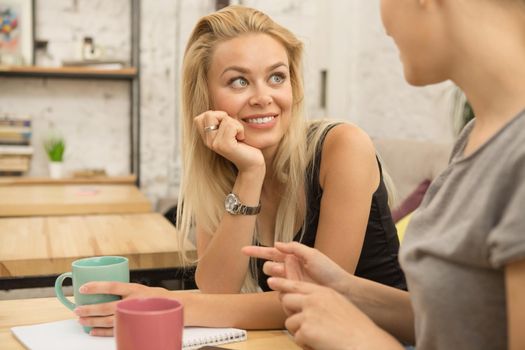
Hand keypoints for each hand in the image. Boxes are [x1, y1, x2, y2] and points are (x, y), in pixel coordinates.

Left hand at [74, 282, 168, 336]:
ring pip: (108, 320)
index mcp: (134, 289)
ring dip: (92, 321)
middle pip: (107, 307)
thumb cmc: (155, 297)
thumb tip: (101, 290)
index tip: (83, 288)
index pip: (112, 286)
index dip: (96, 287)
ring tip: (81, 320)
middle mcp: (133, 302)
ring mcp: (133, 315)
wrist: (175, 307)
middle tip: (77, 310)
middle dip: (89, 309)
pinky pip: (115, 330)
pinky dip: (101, 332)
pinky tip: (92, 331)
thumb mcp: (141, 288)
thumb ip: (124, 290)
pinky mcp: (134, 326)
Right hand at [194, 110, 264, 172]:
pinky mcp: (225, 146)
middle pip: (209, 114)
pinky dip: (240, 129)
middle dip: (225, 117)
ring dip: (236, 124)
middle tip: (233, 129)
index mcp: (207, 138)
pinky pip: (231, 126)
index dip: (215, 115)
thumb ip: (221, 121)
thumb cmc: (244, 144)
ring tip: (238, 136)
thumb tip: (220, 112)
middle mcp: (208, 142)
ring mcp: (215, 144)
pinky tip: (241, 138)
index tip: (225, 126)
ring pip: (224, 118)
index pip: (199, 118)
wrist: (252, 163)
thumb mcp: (230, 130)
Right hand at [242, 241, 349, 292]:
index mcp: (294, 256)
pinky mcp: (292, 293)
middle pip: (269, 266)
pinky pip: (279, 291)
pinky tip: (290, 288)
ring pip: (272, 279)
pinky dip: (281, 289)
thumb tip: (277, 244)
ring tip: (288, 278)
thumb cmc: (329, 271)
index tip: (243, 250)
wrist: (340, 290)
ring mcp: (290, 281)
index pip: (271, 252)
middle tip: (281, 269)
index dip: (257, 251)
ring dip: (276, 277)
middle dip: (271, 266)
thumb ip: (294, 248)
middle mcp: (290, 268)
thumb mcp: (313, 254)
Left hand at [269, 278, 402, 349]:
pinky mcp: (305, 328)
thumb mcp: (339, 305)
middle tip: (305, 325)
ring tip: (319, 336)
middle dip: (292, 313)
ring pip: (290, 323)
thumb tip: (305, 305)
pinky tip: (321, 343)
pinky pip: (297, 338)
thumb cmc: (356, 328)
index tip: (271, 280)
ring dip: (301, 332)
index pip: (296, 284)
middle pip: (287, 300)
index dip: (282, 283)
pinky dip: (306, 344)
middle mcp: (313, 299)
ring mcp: (308, 313)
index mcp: (323, 292)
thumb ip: (321, 302)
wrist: (364, 341)